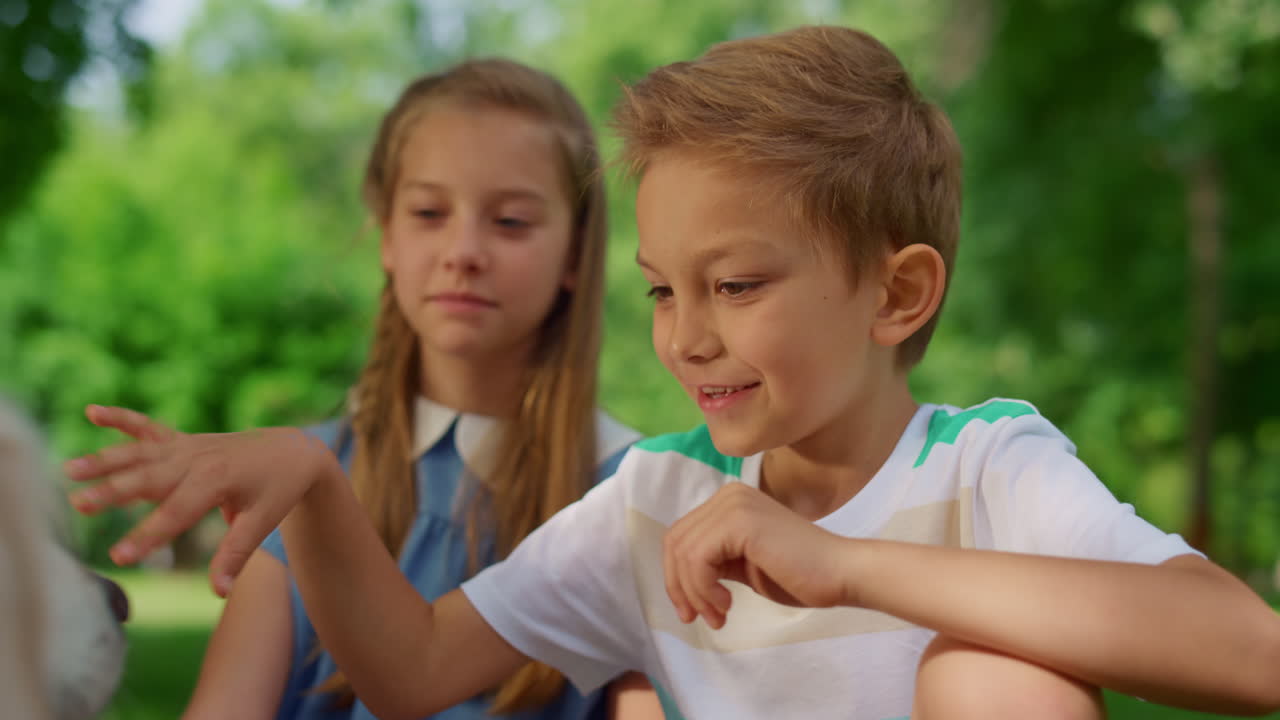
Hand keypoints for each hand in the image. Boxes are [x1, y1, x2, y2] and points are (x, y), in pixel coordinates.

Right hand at [64, 405, 334, 596]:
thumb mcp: (263, 522)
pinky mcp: (183, 440)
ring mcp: (187, 446)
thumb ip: (236, 555)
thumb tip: (219, 593)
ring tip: (69, 469)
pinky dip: (121, 417)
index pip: (177, 512)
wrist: (293, 450)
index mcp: (216, 479)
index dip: (148, 536)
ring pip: (140, 453)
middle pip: (148, 478)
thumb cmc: (278, 489)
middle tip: (77, 505)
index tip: (119, 558)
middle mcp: (196, 458)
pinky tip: (92, 411)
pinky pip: (148, 427)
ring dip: (105, 459)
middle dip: (112, 492)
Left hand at [662, 482, 856, 628]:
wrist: (840, 573)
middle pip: (675, 542)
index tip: (693, 613)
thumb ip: (714, 562)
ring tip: (719, 616)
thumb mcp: (743, 566)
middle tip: (700, 619)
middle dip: (680, 587)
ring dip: (695, 594)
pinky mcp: (739, 521)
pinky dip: (703, 589)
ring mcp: (733, 504)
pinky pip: (697, 559)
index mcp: (728, 503)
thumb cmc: (799, 575)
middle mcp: (727, 496)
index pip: (680, 537)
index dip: (677, 578)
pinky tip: (727, 604)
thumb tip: (678, 579)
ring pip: (683, 553)